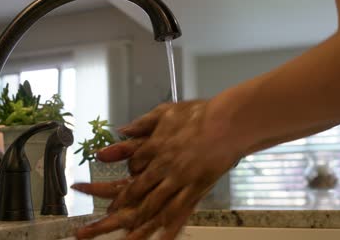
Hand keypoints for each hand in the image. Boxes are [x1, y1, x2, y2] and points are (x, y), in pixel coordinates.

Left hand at [73, 100, 242, 238]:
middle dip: (123, 200)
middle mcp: (162, 166)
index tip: (130, 174)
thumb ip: (143, 123)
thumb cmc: (199, 114)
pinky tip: (162, 233)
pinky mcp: (196, 187)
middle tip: (113, 210)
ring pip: (155, 202)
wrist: (226, 122)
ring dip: (140, 215)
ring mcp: (179, 179)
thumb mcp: (166, 111)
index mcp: (154, 146)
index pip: (134, 164)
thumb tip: (123, 130)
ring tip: (128, 228)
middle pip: (138, 187)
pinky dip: (169, 223)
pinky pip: (180, 209)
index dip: (129, 171)